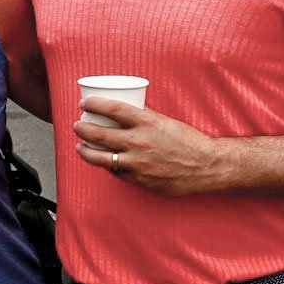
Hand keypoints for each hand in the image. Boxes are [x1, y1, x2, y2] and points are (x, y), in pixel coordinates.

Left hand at [73, 96, 225, 195]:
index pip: (112, 109)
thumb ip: (144, 115)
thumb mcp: (165, 121)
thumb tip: (126, 107)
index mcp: (146, 123)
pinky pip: (116, 172)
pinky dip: (107, 166)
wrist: (206, 166)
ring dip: (85, 150)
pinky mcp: (139, 180)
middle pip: (99, 134)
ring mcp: (137, 163)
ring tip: (80, 146)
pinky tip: (103, 161)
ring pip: (101, 158)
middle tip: (77, 125)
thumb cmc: (188, 141)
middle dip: (82, 128)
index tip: (84, 103)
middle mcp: (139, 142)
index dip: (93, 104)